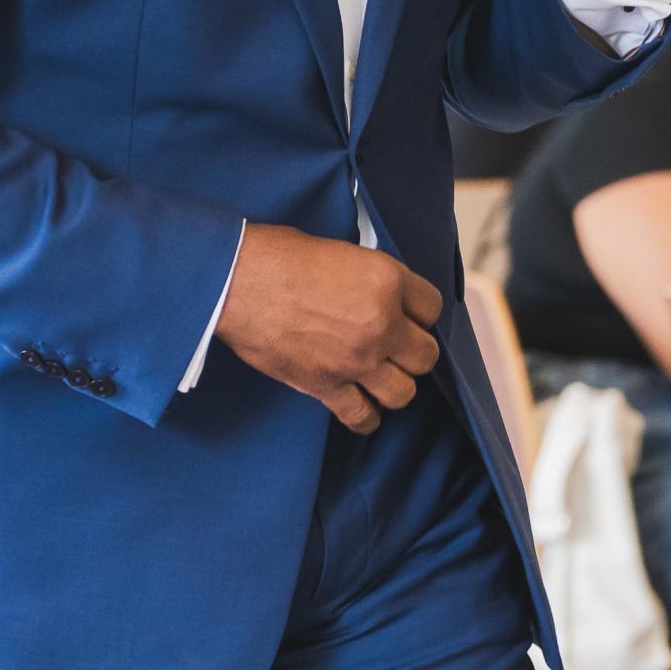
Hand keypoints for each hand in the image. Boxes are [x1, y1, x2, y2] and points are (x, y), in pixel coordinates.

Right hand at [213, 223, 441, 433]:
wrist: (237, 282)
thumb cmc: (281, 257)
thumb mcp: (344, 252)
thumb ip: (373, 279)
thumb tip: (381, 295)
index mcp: (387, 282)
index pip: (433, 307)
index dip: (420, 311)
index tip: (407, 312)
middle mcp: (381, 325)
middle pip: (426, 355)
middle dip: (414, 350)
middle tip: (395, 343)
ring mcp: (356, 362)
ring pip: (404, 392)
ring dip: (395, 383)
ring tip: (381, 374)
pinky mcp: (327, 387)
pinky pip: (363, 417)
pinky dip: (366, 416)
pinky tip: (363, 404)